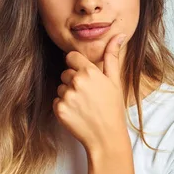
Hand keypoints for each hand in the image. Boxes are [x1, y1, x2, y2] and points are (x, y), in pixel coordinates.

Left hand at [53, 33, 129, 153]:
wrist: (106, 137)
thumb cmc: (113, 108)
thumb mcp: (115, 81)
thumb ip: (112, 56)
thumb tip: (118, 35)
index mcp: (89, 72)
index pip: (71, 57)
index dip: (77, 65)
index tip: (84, 75)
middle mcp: (76, 82)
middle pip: (65, 73)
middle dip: (73, 81)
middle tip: (88, 95)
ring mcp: (66, 96)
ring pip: (61, 87)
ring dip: (69, 94)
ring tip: (84, 106)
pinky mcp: (59, 109)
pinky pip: (56, 101)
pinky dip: (63, 107)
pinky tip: (77, 113)